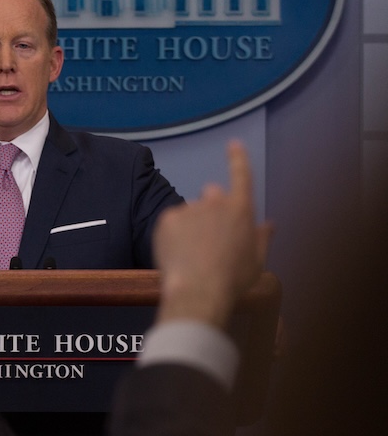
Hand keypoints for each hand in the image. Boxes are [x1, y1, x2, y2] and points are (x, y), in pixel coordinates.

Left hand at [153, 141, 272, 328]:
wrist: (198, 291)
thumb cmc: (233, 280)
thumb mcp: (257, 261)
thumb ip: (261, 237)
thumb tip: (268, 223)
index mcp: (241, 209)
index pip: (241, 175)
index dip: (238, 158)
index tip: (233, 144)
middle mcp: (215, 202)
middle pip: (212, 194)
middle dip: (211, 208)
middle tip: (209, 237)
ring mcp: (190, 208)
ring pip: (190, 212)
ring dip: (191, 225)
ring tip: (192, 254)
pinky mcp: (167, 218)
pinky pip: (171, 222)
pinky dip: (173, 234)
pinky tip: (177, 253)